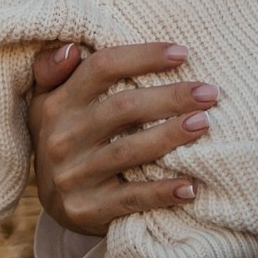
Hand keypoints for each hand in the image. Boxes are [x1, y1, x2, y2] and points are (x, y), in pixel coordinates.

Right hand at [27, 41, 214, 236]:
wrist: (52, 202)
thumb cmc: (66, 136)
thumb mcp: (48, 100)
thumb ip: (53, 69)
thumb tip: (70, 48)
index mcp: (57, 104)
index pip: (102, 68)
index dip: (143, 56)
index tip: (182, 53)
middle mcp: (62, 138)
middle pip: (123, 108)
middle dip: (170, 97)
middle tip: (209, 93)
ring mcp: (73, 176)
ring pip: (129, 151)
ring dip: (171, 136)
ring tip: (204, 124)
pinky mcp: (86, 209)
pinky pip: (131, 198)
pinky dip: (162, 192)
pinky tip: (191, 186)